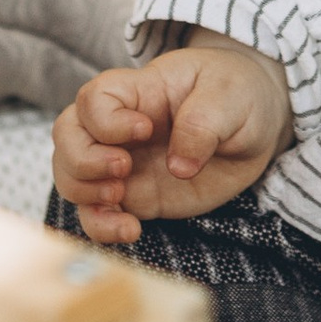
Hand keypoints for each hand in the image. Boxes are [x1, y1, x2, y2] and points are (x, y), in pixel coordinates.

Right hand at [49, 33, 294, 245]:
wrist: (254, 124)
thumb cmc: (237, 94)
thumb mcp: (230, 96)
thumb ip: (203, 123)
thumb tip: (178, 167)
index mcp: (139, 91)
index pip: (94, 98)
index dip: (106, 120)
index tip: (145, 129)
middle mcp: (120, 127)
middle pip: (66, 136)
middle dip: (83, 159)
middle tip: (124, 168)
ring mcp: (123, 164)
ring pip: (70, 176)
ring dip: (85, 193)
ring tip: (122, 198)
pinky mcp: (136, 197)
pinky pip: (98, 215)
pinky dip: (102, 227)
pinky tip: (131, 231)